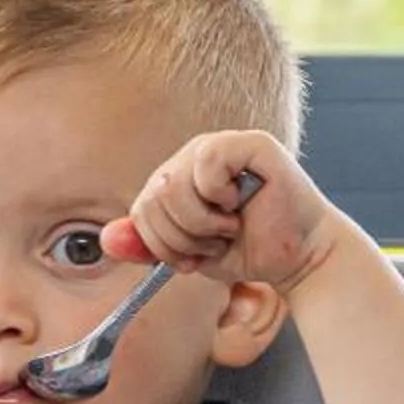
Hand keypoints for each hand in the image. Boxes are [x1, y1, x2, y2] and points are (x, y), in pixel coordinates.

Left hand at [101, 130, 350, 293]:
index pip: (141, 210)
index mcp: (178, 178)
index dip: (163, 244)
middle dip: (183, 237)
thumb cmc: (248, 250)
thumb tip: (106, 238)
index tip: (195, 257)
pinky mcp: (250, 144)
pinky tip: (242, 202)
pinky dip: (220, 196)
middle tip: (216, 241)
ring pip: (173, 184)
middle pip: (153, 197)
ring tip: (230, 225)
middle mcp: (195, 156)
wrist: (297, 260)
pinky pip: (206, 165)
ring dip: (202, 223)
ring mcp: (222, 146)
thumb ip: (148, 245)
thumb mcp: (188, 254)